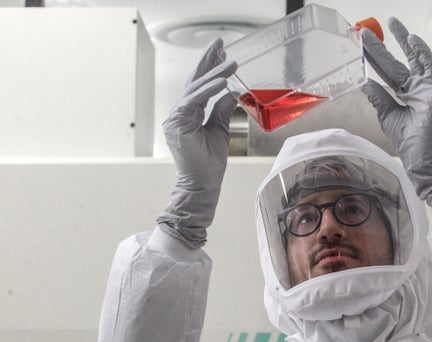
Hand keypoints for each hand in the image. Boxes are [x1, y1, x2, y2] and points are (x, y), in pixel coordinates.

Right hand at [156, 38, 238, 247]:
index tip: (222, 51)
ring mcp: (176, 118)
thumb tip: (231, 94)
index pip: (200, 85)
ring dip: (213, 73)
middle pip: (194, 80)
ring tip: (230, 62)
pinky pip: (194, 101)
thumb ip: (222, 111)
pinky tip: (221, 82)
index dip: (210, 67)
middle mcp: (179, 112)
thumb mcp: (220, 131)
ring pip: (195, 88)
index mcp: (188, 113)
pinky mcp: (178, 124)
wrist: (203, 185)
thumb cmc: (210, 164)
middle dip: (208, 60)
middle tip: (221, 42)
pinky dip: (208, 90)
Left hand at [361, 18, 431, 205]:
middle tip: (368, 30)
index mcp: (403, 94)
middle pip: (398, 60)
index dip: (374, 57)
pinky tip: (412, 40)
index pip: (386, 70)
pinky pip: (430, 66)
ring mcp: (426, 87)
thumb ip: (378, 97)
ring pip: (414, 58)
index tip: (362, 43)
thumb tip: (365, 81)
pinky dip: (423, 52)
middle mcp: (415, 87)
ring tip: (393, 23)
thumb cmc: (407, 141)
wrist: (420, 157)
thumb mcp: (387, 114)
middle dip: (384, 44)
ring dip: (404, 40)